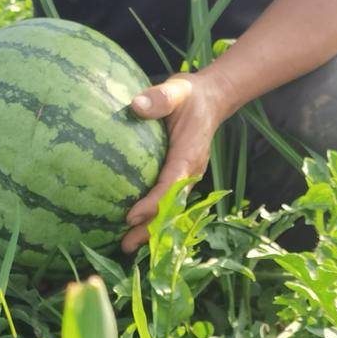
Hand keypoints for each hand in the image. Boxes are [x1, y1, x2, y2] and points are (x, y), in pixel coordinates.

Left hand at [123, 72, 231, 252]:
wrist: (211, 98)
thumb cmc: (190, 95)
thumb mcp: (177, 89)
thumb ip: (160, 97)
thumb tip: (136, 105)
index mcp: (189, 155)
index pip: (171, 185)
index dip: (153, 204)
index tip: (131, 217)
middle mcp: (190, 172)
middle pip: (171, 207)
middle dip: (151, 229)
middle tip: (125, 247)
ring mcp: (186, 177)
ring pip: (170, 209)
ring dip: (151, 229)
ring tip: (126, 246)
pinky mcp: (180, 177)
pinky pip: (167, 201)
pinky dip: (153, 217)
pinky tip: (131, 226)